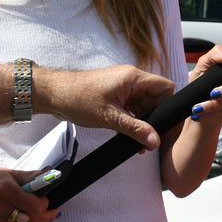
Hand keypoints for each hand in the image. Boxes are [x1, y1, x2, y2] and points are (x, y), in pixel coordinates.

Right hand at [0, 168, 60, 221]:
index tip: (45, 202)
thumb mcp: (12, 174)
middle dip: (42, 218)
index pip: (32, 206)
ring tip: (39, 219)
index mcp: (4, 188)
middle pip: (27, 220)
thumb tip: (51, 175)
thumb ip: (32, 177)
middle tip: (49, 214)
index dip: (43, 205)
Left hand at [39, 64, 174, 149]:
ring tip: (139, 143)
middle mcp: (131, 81)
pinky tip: (130, 137)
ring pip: (143, 106)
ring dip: (142, 123)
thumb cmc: (78, 98)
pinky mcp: (115, 97)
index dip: (168, 105)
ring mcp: (123, 89)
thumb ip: (135, 129)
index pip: (165, 88)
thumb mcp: (110, 117)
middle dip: (154, 119)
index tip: (165, 124)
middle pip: (155, 99)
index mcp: (133, 78)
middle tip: (151, 139)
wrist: (53, 95)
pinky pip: (131, 109)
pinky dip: (132, 122)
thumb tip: (155, 141)